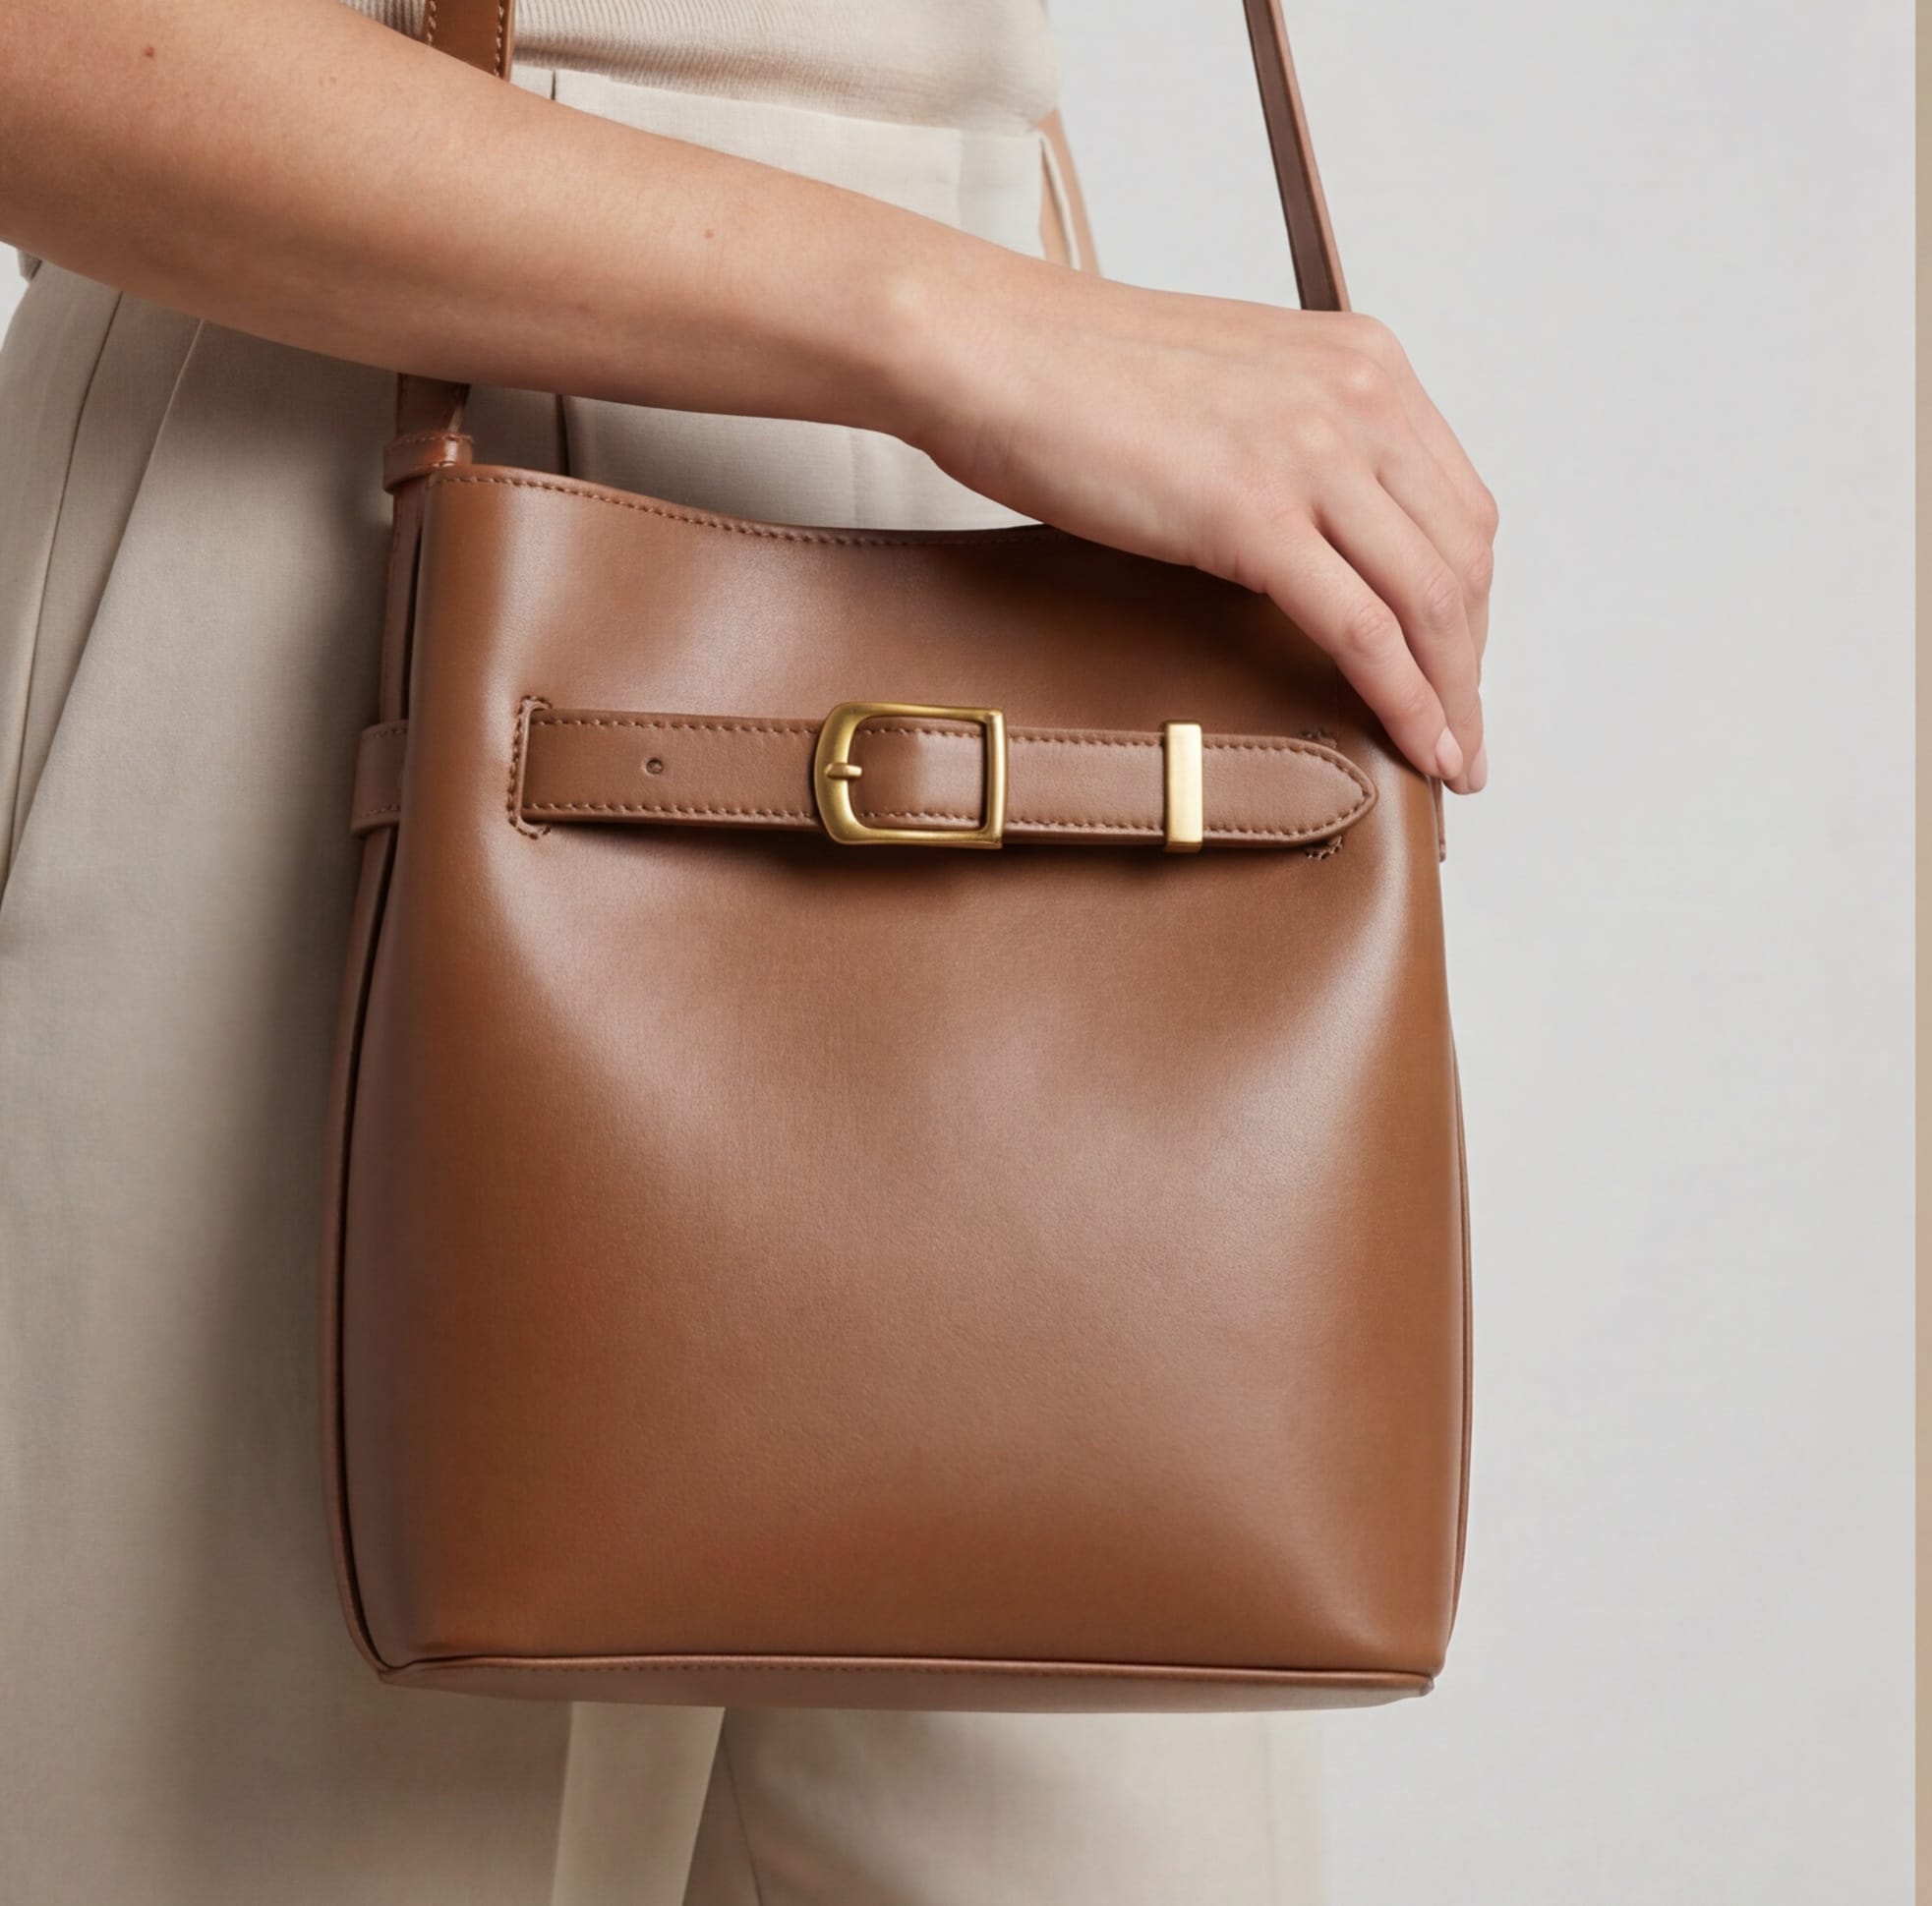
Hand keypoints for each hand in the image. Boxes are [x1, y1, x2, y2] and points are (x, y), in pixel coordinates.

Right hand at [899, 262, 1496, 792]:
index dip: (1469, 602)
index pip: (1457, 503)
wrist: (987, 347)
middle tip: (1462, 735)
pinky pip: (1364, 629)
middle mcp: (1357, 397)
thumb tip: (1305, 536)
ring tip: (1449, 759)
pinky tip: (1416, 745)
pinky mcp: (1255, 514)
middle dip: (1470, 662)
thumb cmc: (1069, 374)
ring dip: (1452, 695)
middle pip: (1461, 557)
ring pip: (1431, 598)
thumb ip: (1288, 445)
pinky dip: (1405, 700)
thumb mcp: (1226, 391)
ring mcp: (1311, 453)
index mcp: (1359, 361)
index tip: (1458, 665)